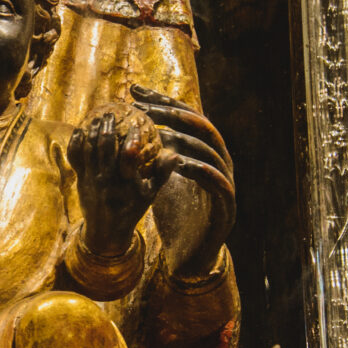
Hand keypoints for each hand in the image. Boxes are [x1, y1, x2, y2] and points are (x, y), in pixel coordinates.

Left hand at [69, 105, 170, 256]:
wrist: (106, 231)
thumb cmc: (132, 210)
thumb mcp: (150, 195)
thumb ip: (162, 173)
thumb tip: (175, 154)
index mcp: (126, 183)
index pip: (127, 154)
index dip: (130, 136)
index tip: (134, 121)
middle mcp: (107, 179)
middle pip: (104, 147)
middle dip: (107, 126)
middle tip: (110, 112)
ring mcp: (91, 180)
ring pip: (89, 150)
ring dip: (93, 131)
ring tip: (97, 116)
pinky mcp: (81, 180)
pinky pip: (76, 158)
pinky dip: (76, 142)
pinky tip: (80, 129)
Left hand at [131, 86, 234, 279]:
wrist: (190, 255)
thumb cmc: (175, 215)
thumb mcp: (159, 179)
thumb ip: (151, 155)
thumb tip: (120, 130)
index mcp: (204, 152)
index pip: (186, 117)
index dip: (162, 102)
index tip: (135, 91)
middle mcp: (219, 162)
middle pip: (201, 126)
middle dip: (172, 114)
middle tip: (143, 109)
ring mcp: (226, 182)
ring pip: (210, 150)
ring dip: (184, 140)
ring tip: (157, 135)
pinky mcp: (227, 205)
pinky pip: (217, 182)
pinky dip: (200, 170)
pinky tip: (180, 165)